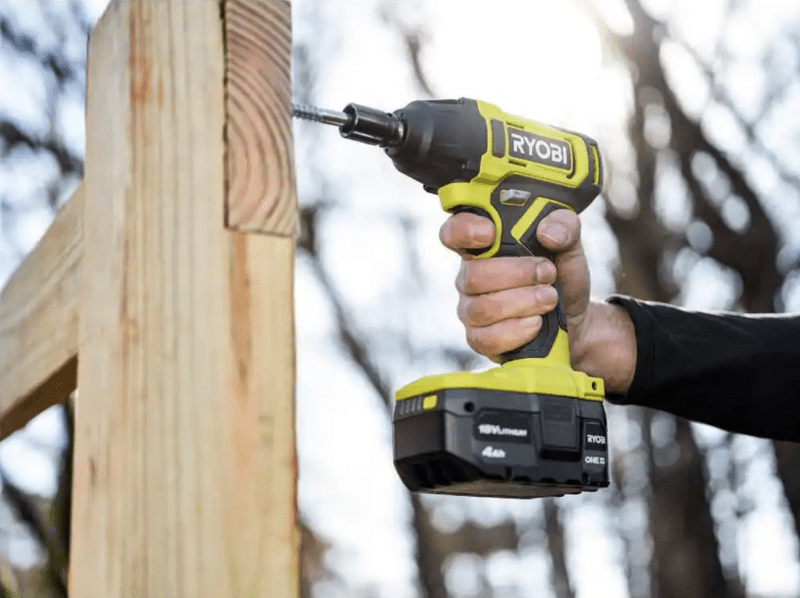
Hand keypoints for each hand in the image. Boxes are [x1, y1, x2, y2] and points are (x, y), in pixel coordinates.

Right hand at [439, 210, 636, 393]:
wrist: (575, 319)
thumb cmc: (562, 276)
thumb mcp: (570, 245)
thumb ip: (564, 226)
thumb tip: (548, 232)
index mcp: (482, 246)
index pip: (454, 232)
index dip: (464, 230)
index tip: (491, 233)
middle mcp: (469, 276)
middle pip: (473, 275)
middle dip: (517, 274)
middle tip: (548, 273)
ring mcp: (471, 310)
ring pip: (482, 308)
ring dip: (522, 302)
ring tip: (550, 298)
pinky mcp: (480, 339)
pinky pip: (486, 338)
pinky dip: (517, 331)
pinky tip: (537, 323)